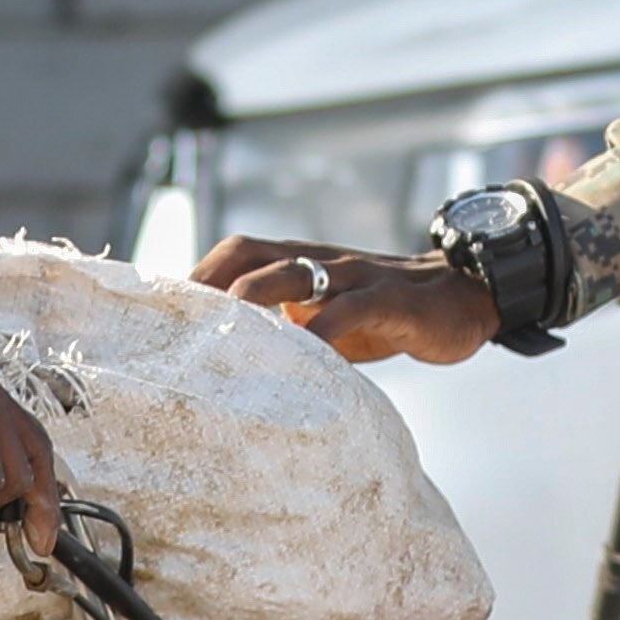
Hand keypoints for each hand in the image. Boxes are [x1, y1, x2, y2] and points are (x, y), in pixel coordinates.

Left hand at [194, 234, 501, 368]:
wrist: (460, 298)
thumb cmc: (379, 316)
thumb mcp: (324, 318)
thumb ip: (282, 330)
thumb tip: (226, 365)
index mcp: (298, 262)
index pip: (234, 254)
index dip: (195, 276)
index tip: (159, 312)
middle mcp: (320, 261)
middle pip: (252, 254)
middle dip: (211, 282)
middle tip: (177, 323)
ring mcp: (354, 276)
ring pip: (295, 274)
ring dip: (255, 296)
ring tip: (222, 327)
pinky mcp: (389, 299)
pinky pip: (350, 310)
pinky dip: (323, 332)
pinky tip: (304, 357)